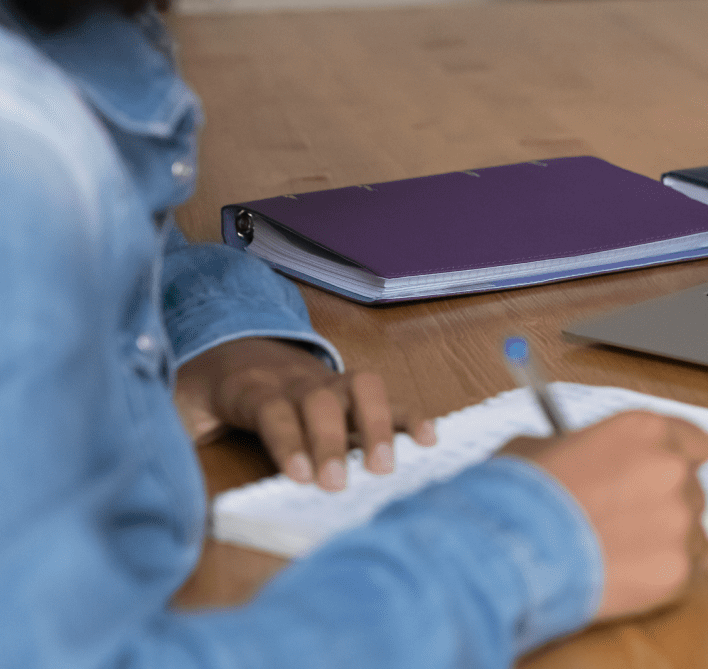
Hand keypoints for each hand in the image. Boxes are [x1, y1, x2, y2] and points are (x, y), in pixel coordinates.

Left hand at [175, 337, 434, 490]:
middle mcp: (296, 379)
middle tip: (340, 485)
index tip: (302, 474)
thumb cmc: (205, 390)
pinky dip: (409, 414)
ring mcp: (328, 380)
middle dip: (333, 440)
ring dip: (379, 424)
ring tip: (385, 466)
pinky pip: (385, 393)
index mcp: (251, 387)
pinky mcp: (349, 388)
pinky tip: (428, 439)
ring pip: (361, 387)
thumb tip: (155, 472)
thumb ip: (170, 433)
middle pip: (321, 400)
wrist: (228, 345)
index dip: (288, 440)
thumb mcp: (176, 407)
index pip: (273, 409)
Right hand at [499, 410, 707, 620]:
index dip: (677, 462)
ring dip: (664, 540)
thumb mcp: (546, 446)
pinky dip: (658, 575)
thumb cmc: (518, 496)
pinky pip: (682, 570)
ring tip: (618, 552)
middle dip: (665, 504)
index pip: (696, 444)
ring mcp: (678, 520)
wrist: (508, 551)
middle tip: (627, 521)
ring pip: (691, 532)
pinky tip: (621, 574)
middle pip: (692, 488)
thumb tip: (586, 455)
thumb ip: (585, 447)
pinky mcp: (675, 569)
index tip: (658, 477)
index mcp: (645, 429)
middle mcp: (672, 467)